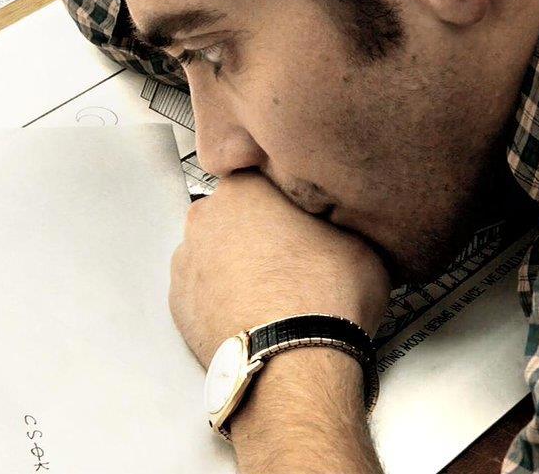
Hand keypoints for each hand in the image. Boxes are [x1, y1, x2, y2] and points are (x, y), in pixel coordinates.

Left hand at [170, 172, 389, 471]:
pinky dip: (223, 298)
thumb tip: (348, 221)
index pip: (265, 176)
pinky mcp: (177, 305)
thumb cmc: (325, 297)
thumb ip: (340, 217)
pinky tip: (255, 313)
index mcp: (246, 187)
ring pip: (216, 253)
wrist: (292, 362)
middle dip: (259, 230)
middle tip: (295, 256)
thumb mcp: (361, 240)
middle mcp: (206, 217)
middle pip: (236, 213)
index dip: (289, 199)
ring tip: (276, 292)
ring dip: (238, 265)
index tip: (306, 218)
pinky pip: (204, 291)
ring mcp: (186, 262)